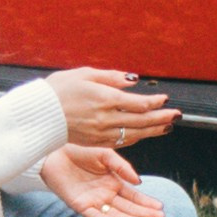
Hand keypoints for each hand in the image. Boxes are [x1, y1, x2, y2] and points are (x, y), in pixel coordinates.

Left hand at [41, 143, 166, 216]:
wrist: (54, 151)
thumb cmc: (79, 150)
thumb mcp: (105, 154)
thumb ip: (122, 166)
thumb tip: (139, 181)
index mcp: (113, 182)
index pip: (133, 195)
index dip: (146, 202)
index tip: (160, 207)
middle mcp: (105, 194)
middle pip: (128, 207)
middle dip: (144, 213)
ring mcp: (94, 201)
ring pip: (115, 214)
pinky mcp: (80, 205)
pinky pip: (95, 216)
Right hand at [48, 67, 178, 149]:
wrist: (39, 114)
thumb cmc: (59, 89)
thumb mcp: (85, 74)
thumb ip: (112, 77)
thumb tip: (134, 80)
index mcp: (104, 98)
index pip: (139, 103)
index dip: (155, 102)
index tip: (165, 99)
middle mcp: (105, 118)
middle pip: (141, 120)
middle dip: (162, 118)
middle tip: (177, 115)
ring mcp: (101, 133)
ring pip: (134, 134)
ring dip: (153, 131)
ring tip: (167, 127)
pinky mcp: (95, 142)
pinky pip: (121, 142)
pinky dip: (136, 138)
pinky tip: (144, 134)